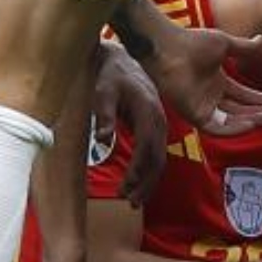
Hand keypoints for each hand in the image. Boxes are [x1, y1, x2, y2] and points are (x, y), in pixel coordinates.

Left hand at [91, 40, 166, 206]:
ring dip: (148, 182)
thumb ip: (103, 113)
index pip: (147, 146)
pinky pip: (154, 154)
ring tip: (133, 200)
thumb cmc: (109, 75)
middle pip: (158, 158)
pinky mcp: (154, 127)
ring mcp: (159, 123)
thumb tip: (102, 139)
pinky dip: (147, 172)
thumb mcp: (102, 91)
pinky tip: (136, 185)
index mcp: (148, 109)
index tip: (126, 187)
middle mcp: (159, 119)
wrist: (118, 60)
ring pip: (159, 159)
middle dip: (145, 183)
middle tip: (130, 201)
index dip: (138, 169)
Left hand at [147, 28, 261, 137]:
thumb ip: (245, 47)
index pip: (244, 96)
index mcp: (217, 82)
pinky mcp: (194, 115)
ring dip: (252, 120)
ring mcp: (202, 107)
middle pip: (241, 110)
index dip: (261, 100)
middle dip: (261, 112)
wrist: (168, 46)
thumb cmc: (192, 42)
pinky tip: (252, 122)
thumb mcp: (225, 44)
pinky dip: (235, 128)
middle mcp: (211, 97)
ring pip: (232, 121)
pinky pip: (217, 128)